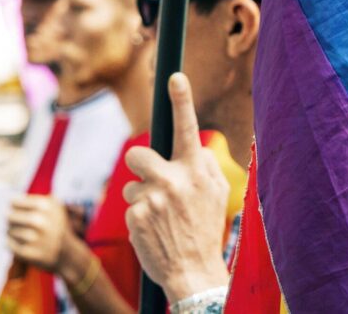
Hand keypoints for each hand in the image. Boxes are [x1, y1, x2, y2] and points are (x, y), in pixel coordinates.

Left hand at [7, 195, 77, 272]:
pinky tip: (16, 242)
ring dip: (11, 231)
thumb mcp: (54, 206)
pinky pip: (8, 244)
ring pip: (9, 230)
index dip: (14, 206)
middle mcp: (39, 221)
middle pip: (9, 216)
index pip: (14, 203)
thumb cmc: (56, 225)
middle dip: (11, 218)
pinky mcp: (28, 253)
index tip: (16, 209)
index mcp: (45, 206)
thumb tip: (12, 200)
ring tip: (17, 232)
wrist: (67, 253)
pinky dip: (10, 242)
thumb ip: (36, 199)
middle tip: (12, 220)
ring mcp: (34, 238)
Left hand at [123, 73, 229, 303]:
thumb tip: (192, 147)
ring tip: (160, 218)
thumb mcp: (217, 194)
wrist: (192, 272)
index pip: (188, 129)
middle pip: (137, 155)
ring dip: (141, 196)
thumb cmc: (205, 229)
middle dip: (138, 165)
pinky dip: (139, 217)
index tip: (175, 76)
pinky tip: (154, 231)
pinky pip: (130, 206)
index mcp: (196, 171)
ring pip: (131, 184)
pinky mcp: (135, 217)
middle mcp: (173, 180)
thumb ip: (205, 166)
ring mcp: (152, 198)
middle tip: (152, 181)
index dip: (182, 100)